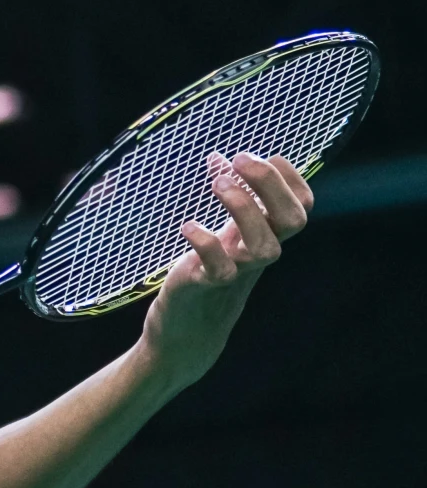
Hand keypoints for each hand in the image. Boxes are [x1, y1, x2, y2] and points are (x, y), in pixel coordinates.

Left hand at [138, 150, 312, 386]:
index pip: (301, 206)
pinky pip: (219, 269)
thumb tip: (218, 157)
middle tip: (238, 159)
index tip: (262, 154)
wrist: (184, 332)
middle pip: (293, 221)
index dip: (291, 177)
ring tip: (216, 184)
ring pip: (265, 247)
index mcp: (265, 236)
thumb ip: (226, 201)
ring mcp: (236, 272)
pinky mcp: (206, 287)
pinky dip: (205, 243)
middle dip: (269, 184)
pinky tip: (188, 226)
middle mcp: (257, 253)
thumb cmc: (206, 274)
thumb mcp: (222, 234)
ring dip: (242, 208)